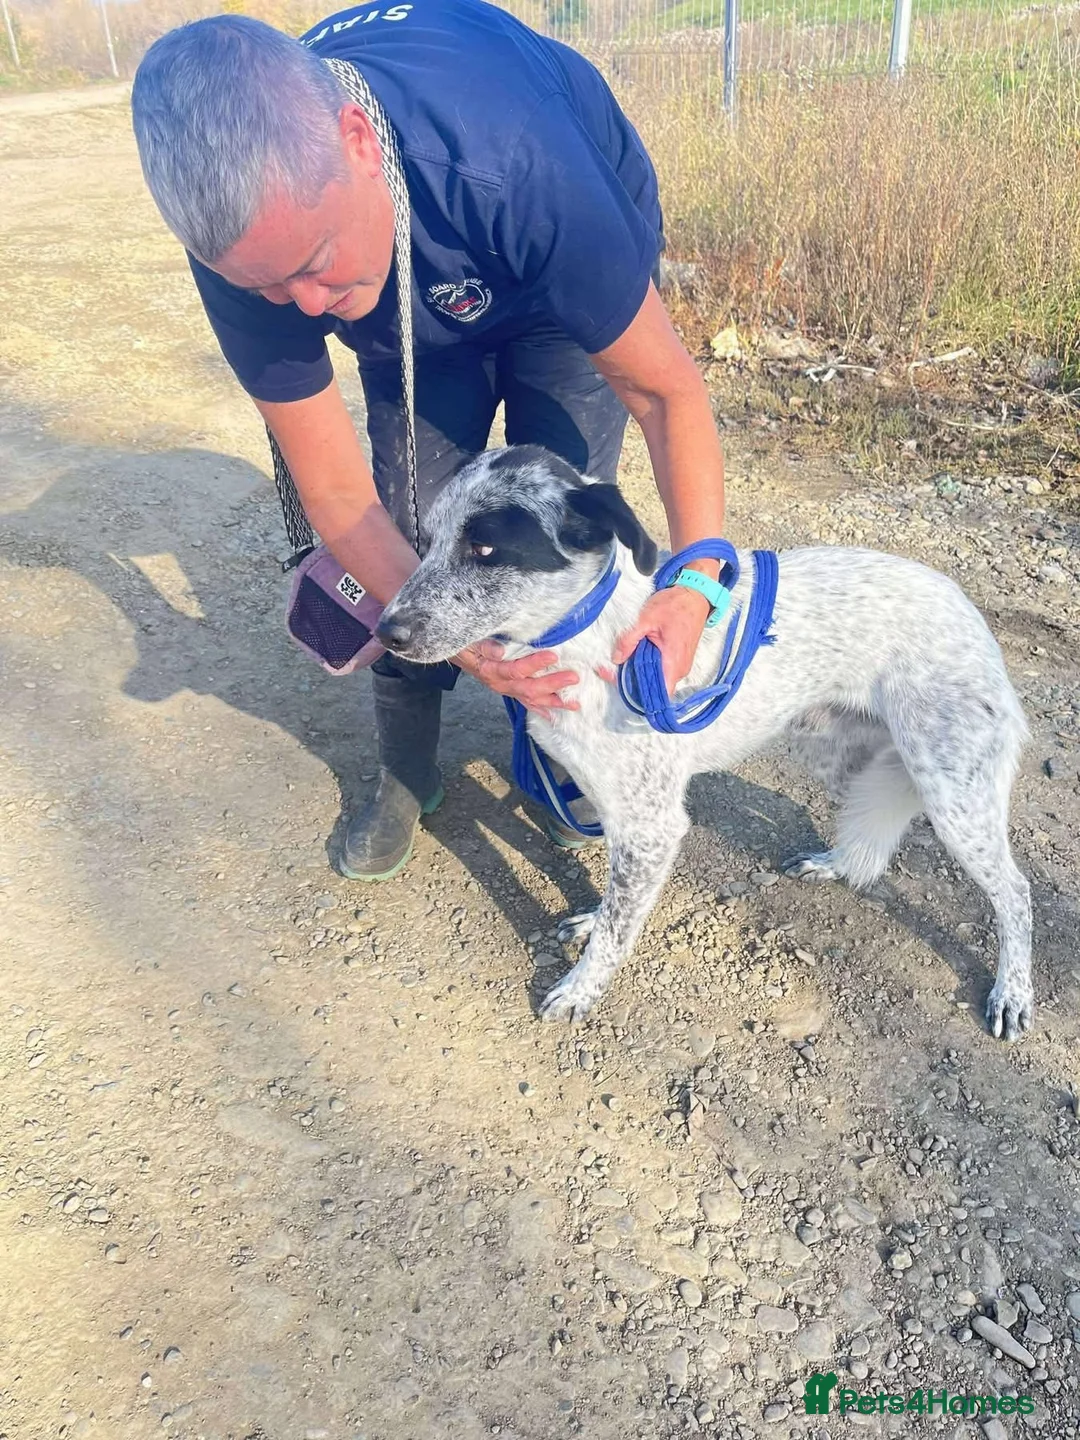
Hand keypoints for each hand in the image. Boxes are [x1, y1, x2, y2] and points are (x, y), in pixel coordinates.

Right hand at [457, 640, 579, 719]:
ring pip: (531, 699)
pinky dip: (541, 710)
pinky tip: (555, 716)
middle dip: (553, 684)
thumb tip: (500, 651)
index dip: (534, 663)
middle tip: (574, 678)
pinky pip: (526, 704)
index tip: (553, 654)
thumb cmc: (465, 644)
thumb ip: (485, 646)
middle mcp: (499, 684)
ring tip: (575, 704)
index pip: (516, 669)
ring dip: (553, 701)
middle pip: (529, 687)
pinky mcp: (509, 692)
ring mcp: (505, 690)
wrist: (456, 654)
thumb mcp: (471, 641)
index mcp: (491, 670)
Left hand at [611, 584, 708, 694]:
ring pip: (655, 678)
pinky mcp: (677, 659)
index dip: (638, 693)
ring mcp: (680, 665)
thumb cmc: (676, 605)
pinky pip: (660, 669)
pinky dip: (645, 664)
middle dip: (631, 681)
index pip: (659, 694)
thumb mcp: (647, 618)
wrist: (695, 595)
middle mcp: (679, 669)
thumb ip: (629, 639)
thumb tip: (616, 658)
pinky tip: (633, 654)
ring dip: (637, 672)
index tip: (619, 683)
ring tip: (619, 661)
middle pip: (653, 687)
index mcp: (674, 662)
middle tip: (609, 670)